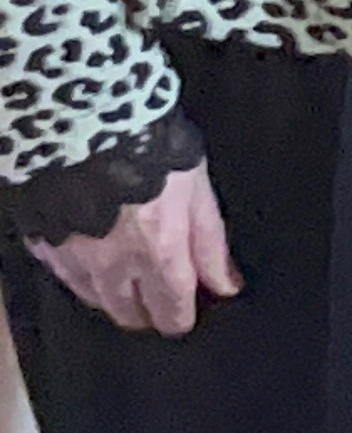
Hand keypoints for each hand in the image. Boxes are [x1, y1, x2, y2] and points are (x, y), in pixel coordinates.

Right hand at [29, 165, 241, 336]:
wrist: (89, 115)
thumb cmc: (153, 146)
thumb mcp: (197, 190)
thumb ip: (210, 244)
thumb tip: (227, 286)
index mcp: (159, 256)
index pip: (171, 314)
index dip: (180, 317)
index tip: (184, 310)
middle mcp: (114, 269)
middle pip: (130, 316)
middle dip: (147, 310)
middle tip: (156, 293)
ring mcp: (75, 258)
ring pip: (96, 301)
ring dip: (113, 295)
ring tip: (126, 274)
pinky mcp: (44, 242)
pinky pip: (64, 275)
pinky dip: (80, 272)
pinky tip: (91, 253)